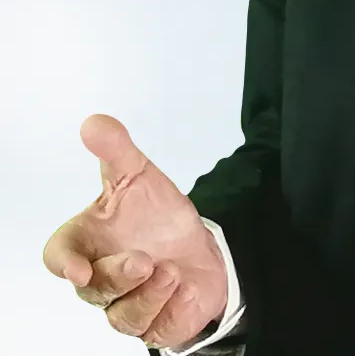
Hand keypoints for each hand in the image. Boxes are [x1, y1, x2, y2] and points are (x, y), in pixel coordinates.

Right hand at [42, 114, 228, 349]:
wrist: (198, 245)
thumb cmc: (156, 215)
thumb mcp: (139, 175)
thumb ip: (115, 150)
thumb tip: (93, 122)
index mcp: (88, 242)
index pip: (59, 255)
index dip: (63, 262)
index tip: (76, 267)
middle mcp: (101, 278)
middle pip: (94, 288)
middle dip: (119, 275)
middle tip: (145, 260)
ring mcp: (125, 305)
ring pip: (124, 315)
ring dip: (148, 294)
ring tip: (171, 271)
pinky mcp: (154, 324)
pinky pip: (157, 329)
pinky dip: (172, 310)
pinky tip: (185, 289)